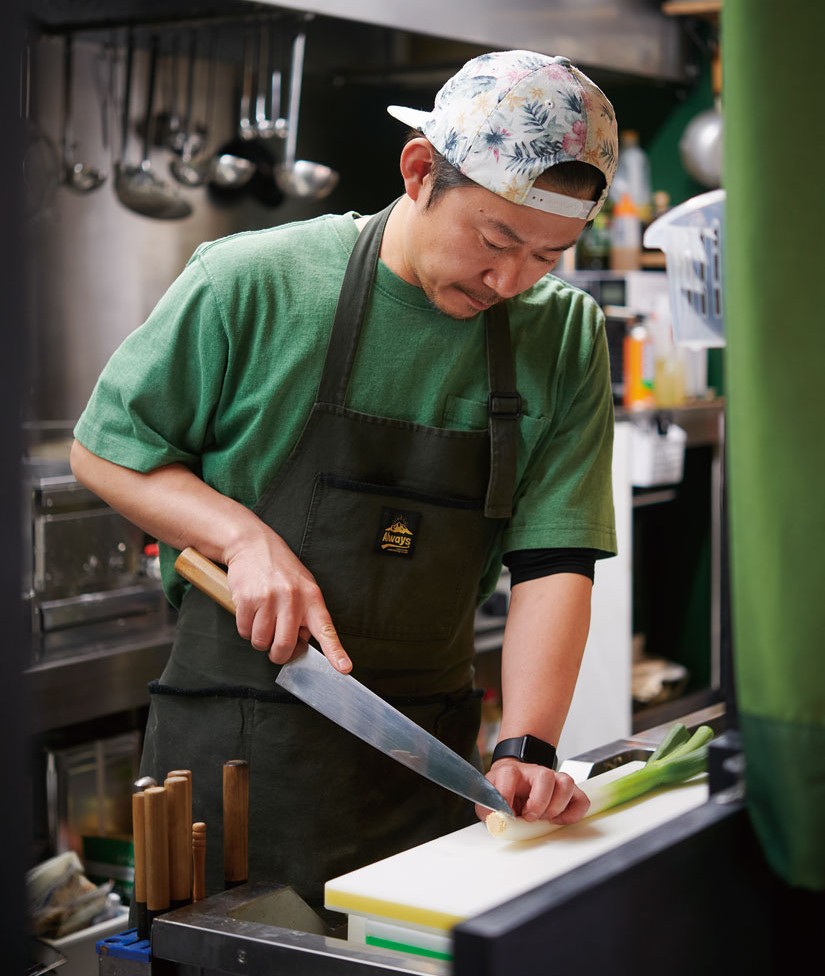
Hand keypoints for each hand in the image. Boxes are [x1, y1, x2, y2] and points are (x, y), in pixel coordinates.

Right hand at [224, 530, 351, 673]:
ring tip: (262, 619)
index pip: (326, 629)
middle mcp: (292, 599)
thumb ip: (306, 615)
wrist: (253, 544)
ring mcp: (268, 599)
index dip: (335, 652)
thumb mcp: (304, 586)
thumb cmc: (281, 570)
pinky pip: (244, 631)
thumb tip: (302, 644)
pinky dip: (245, 628)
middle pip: (284, 647)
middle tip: (276, 646)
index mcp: (312, 598)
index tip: (344, 668)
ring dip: (259, 639)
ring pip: (261, 642)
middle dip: (278, 654)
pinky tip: (251, 611)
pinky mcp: (247, 600)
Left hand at [477, 758, 589, 823]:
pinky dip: (573, 813)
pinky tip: (559, 820)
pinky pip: (581, 799)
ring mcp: (553, 779)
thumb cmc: (502, 792)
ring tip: (546, 817)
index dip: (506, 795)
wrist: (513, 782)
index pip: (508, 774)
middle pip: (545, 776)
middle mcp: (534, 772)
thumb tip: (497, 822)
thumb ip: (489, 810)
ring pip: (566, 783)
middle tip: (530, 816)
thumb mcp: (488, 799)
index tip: (506, 813)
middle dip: (538, 802)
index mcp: (510, 772)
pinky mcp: (566, 792)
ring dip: (557, 806)